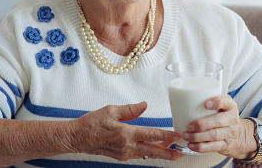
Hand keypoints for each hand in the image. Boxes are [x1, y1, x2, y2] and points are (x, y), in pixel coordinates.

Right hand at [71, 101, 185, 160]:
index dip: (166, 136)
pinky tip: (155, 148)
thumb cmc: (92, 123)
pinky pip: (139, 155)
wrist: (78, 138)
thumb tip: (145, 105)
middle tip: (183, 153)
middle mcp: (127, 146)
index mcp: (125, 134)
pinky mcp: (121, 156)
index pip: (151, 135)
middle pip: (153, 151)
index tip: (178, 136)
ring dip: (160, 152)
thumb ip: (130, 109)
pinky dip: (149, 152)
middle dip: (170, 153)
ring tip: (173, 149)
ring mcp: (124, 154)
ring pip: (147, 154)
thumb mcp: (111, 110)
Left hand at [180, 95, 251, 156]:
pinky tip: (191, 145)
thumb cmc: (222, 117)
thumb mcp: (220, 107)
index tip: (205, 104)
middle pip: (218, 121)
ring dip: (197, 136)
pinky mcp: (226, 145)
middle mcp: (232, 119)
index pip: (226, 101)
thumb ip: (206, 102)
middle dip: (201, 124)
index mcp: (230, 106)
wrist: (238, 136)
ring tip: (186, 135)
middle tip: (189, 126)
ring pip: (214, 135)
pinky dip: (201, 147)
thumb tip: (181, 101)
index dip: (216, 102)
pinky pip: (213, 147)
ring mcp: (229, 133)